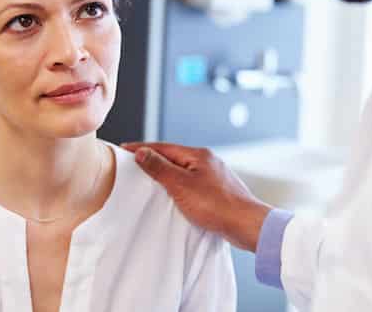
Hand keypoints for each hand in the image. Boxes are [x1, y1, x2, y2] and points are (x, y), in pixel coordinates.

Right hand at [121, 142, 271, 251]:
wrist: (246, 225)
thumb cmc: (217, 205)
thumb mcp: (181, 185)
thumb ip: (160, 168)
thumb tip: (142, 152)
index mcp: (199, 155)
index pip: (163, 147)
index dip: (142, 149)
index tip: (125, 149)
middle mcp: (208, 162)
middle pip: (174, 157)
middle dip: (153, 160)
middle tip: (133, 164)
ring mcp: (214, 176)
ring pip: (183, 171)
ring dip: (166, 174)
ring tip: (149, 180)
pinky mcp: (218, 191)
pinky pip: (192, 184)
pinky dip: (178, 186)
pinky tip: (174, 196)